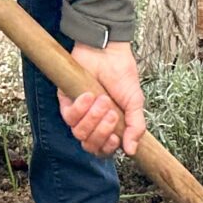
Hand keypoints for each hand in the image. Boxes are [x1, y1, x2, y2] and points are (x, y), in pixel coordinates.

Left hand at [63, 42, 146, 156]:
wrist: (108, 52)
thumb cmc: (122, 74)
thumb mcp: (135, 102)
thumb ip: (135, 127)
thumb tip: (132, 150)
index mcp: (109, 126)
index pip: (103, 150)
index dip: (107, 148)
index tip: (116, 137)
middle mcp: (93, 123)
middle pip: (90, 145)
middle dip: (102, 131)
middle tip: (112, 113)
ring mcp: (79, 114)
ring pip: (79, 133)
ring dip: (93, 118)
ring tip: (103, 100)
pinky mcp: (66, 102)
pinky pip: (69, 117)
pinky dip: (81, 108)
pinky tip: (89, 95)